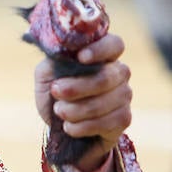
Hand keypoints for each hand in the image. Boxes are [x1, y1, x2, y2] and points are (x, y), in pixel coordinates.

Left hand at [35, 33, 132, 171]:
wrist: (59, 125)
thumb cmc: (54, 93)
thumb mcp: (47, 74)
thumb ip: (55, 62)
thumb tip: (65, 57)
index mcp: (102, 55)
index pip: (114, 44)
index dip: (100, 49)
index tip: (80, 57)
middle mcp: (119, 72)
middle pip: (105, 77)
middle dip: (76, 87)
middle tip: (55, 91)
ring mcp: (124, 95)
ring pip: (104, 102)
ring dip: (75, 110)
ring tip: (59, 111)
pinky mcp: (124, 118)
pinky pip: (106, 123)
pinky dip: (82, 127)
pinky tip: (69, 127)